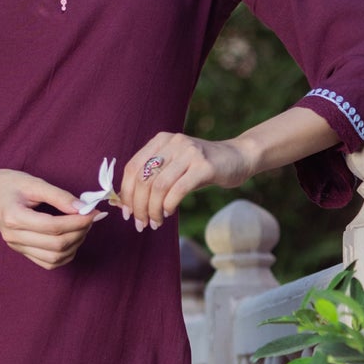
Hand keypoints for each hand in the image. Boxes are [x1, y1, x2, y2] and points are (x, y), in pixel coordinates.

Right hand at [0, 170, 105, 269]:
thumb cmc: (9, 184)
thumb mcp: (34, 183)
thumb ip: (59, 196)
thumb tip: (83, 208)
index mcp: (14, 217)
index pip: (53, 227)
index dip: (77, 222)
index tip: (92, 212)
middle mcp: (14, 237)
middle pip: (56, 245)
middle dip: (79, 232)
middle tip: (90, 218)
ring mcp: (17, 247)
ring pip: (54, 258)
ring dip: (75, 245)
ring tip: (82, 227)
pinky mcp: (22, 252)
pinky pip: (48, 263)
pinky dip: (65, 255)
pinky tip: (72, 240)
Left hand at [116, 134, 252, 228]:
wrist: (238, 158)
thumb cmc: (201, 168)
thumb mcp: (175, 167)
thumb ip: (154, 178)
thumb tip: (128, 204)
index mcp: (161, 140)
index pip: (133, 167)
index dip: (126, 193)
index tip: (127, 213)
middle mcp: (173, 142)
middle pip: (143, 178)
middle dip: (138, 206)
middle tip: (140, 223)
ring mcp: (189, 152)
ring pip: (158, 186)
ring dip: (153, 209)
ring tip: (154, 223)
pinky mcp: (204, 166)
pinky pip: (178, 189)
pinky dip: (169, 205)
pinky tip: (168, 213)